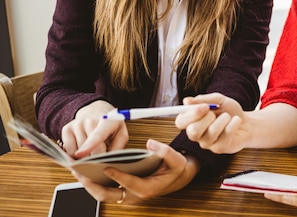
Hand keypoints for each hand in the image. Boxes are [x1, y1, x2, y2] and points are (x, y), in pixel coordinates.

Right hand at [61, 100, 127, 156]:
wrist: (96, 111)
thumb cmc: (111, 126)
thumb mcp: (121, 133)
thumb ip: (117, 147)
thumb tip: (106, 161)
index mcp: (106, 121)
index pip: (98, 134)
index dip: (90, 145)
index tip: (81, 154)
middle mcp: (89, 120)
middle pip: (87, 149)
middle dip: (93, 160)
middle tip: (100, 161)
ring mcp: (76, 124)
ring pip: (76, 152)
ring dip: (84, 158)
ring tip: (93, 150)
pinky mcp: (66, 129)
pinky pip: (68, 151)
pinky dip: (74, 156)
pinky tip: (83, 149)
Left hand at [73, 139, 200, 203]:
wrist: (176, 178)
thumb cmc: (174, 170)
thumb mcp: (176, 160)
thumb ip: (165, 152)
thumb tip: (150, 143)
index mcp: (147, 188)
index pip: (128, 183)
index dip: (116, 175)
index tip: (105, 165)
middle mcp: (133, 196)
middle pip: (107, 195)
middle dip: (91, 184)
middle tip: (80, 172)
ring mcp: (125, 195)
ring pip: (101, 195)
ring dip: (88, 184)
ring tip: (76, 170)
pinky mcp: (121, 192)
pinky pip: (103, 190)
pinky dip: (92, 182)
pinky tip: (84, 170)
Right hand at [175, 93, 249, 153]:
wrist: (246, 122)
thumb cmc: (229, 111)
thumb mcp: (218, 100)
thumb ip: (203, 100)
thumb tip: (186, 100)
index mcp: (192, 121)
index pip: (181, 122)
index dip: (191, 114)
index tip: (205, 106)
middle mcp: (196, 135)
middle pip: (192, 131)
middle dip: (206, 119)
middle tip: (214, 112)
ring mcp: (207, 143)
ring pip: (211, 133)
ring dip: (222, 120)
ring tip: (228, 116)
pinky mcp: (219, 148)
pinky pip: (225, 135)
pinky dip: (233, 124)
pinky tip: (236, 122)